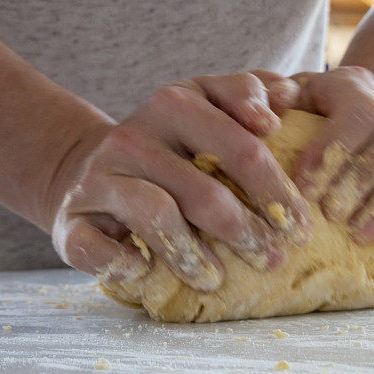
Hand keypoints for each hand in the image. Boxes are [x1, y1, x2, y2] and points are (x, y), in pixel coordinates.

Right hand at [49, 72, 310, 289]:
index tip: (302, 220)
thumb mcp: (206, 104)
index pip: (238, 142)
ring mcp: (100, 178)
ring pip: (156, 216)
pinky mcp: (71, 219)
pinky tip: (146, 273)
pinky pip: (95, 246)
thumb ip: (248, 93)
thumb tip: (291, 93)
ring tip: (217, 280)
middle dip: (248, 230)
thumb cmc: (168, 146)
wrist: (84, 170)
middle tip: (276, 260)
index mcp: (176, 103)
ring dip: (193, 255)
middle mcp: (135, 136)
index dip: (276, 184)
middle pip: (204, 188)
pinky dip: (124, 263)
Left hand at [289, 66, 373, 242]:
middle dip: (367, 178)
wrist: (359, 123)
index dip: (334, 150)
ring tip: (361, 234)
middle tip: (333, 214)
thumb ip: (271, 98)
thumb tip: (272, 103)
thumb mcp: (288, 103)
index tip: (305, 189)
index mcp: (359, 86)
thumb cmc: (311, 120)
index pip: (360, 109)